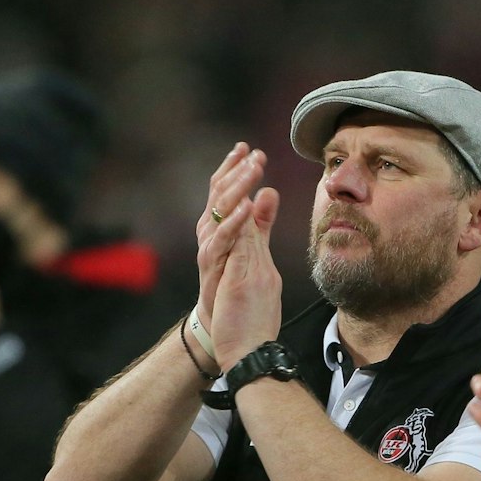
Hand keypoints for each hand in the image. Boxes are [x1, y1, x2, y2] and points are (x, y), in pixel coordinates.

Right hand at [195, 143, 276, 357]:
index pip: (226, 190)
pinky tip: (247, 205)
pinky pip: (222, 240)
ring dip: (237, 188)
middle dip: (237, 171)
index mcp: (223, 228)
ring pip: (220, 211)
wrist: (228, 331)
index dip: (235, 169)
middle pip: (220, 195)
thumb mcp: (252, 250)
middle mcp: (212, 234)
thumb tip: (269, 192)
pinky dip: (234, 222)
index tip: (249, 148)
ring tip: (252, 170)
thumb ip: (261, 223)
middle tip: (253, 153)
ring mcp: (211, 249)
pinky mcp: (213, 267)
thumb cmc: (237, 291)